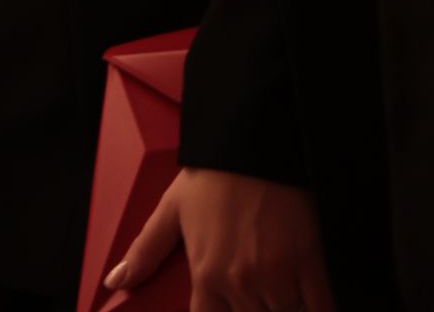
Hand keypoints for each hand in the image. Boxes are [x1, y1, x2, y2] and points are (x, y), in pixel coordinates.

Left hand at [105, 168, 336, 311]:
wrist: (253, 138)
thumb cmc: (214, 172)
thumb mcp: (172, 208)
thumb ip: (145, 250)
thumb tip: (115, 281)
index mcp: (206, 275)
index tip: (231, 301)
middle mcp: (239, 283)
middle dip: (257, 307)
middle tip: (260, 283)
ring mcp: (275, 274)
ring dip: (285, 304)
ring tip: (284, 285)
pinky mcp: (308, 261)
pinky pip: (319, 306)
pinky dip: (317, 308)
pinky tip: (313, 300)